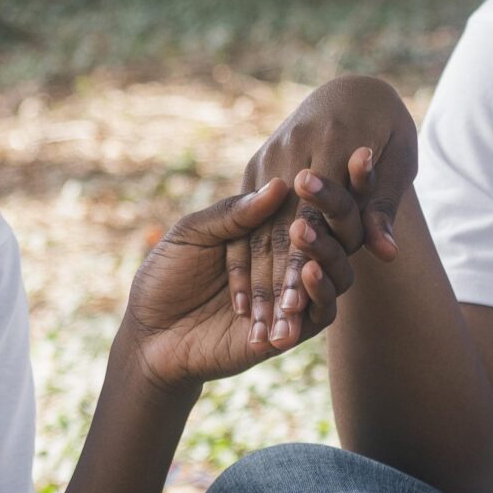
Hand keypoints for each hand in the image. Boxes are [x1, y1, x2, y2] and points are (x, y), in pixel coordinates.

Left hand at [123, 179, 350, 384]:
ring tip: (303, 231)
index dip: (325, 185)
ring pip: (336, 274)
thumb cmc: (165, 277)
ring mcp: (293, 299)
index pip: (307, 205)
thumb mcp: (192, 234)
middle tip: (316, 189)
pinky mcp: (292, 333)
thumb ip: (233, 214)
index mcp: (267, 233)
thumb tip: (280, 184)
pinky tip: (305, 271)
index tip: (343, 157)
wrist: (149, 335)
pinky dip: (317, 290)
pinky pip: (320, 314)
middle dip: (335, 210)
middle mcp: (287, 264)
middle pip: (333, 236)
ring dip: (325, 251)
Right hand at [237, 76, 418, 348]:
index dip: (302, 266)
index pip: (313, 215)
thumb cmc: (388, 128)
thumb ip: (383, 208)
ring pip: (258, 227)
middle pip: (279, 226)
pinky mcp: (255, 165)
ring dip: (254, 280)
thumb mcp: (398, 163)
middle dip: (274, 283)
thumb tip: (386, 253)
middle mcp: (291, 146)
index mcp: (328, 140)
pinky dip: (241, 260)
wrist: (354, 87)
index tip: (298, 312)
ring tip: (256, 327)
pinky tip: (240, 300)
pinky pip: (243, 217)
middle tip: (273, 332)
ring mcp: (267, 155)